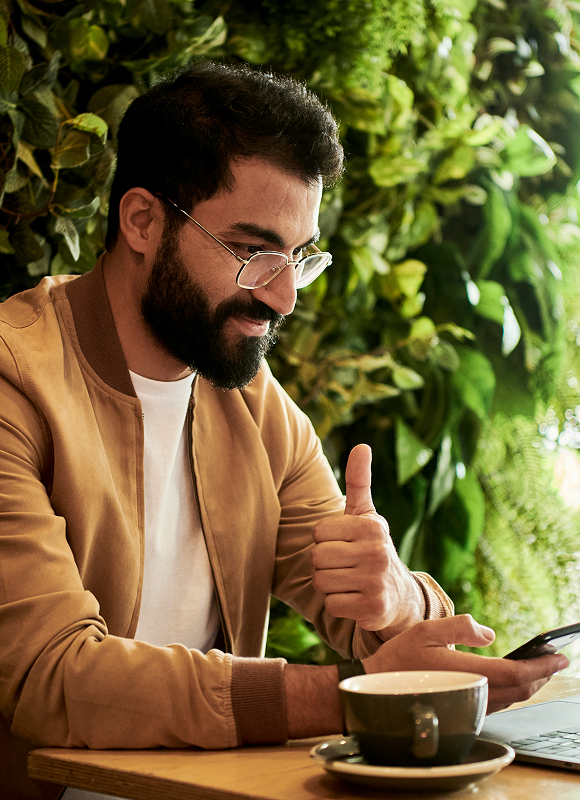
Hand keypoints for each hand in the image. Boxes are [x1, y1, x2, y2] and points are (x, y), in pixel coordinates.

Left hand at [311, 443, 423, 630]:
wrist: (399, 595)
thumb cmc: (372, 548)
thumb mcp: (366, 514)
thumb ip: (358, 481)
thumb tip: (361, 445)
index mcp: (371, 526)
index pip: (318, 533)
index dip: (325, 540)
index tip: (345, 544)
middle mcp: (377, 553)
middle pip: (317, 557)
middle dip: (325, 564)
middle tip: (346, 565)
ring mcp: (376, 582)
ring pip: (321, 582)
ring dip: (330, 585)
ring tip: (350, 581)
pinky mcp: (373, 609)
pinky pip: (331, 605)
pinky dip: (338, 605)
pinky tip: (355, 599)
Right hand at [363, 615, 569, 712]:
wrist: (377, 688)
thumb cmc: (399, 658)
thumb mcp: (427, 629)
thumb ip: (461, 627)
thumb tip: (490, 634)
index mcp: (467, 674)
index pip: (517, 674)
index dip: (542, 666)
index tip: (559, 656)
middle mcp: (472, 694)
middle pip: (521, 689)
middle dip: (542, 674)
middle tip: (556, 658)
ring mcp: (469, 705)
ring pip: (513, 699)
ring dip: (531, 683)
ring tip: (541, 666)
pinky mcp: (464, 709)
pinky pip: (500, 703)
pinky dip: (515, 690)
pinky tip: (516, 679)